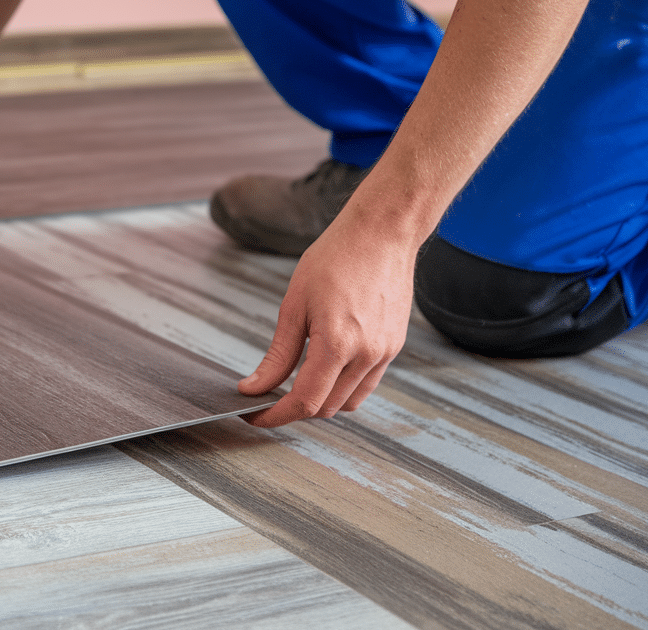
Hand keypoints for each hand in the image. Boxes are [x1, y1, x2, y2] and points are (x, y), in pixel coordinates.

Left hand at [238, 213, 417, 426]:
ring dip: (320, 400)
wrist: (382, 232)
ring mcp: (384, 353)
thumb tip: (255, 387)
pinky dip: (342, 387)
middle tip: (267, 394)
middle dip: (294, 408)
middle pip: (325, 407)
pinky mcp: (394, 346)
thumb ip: (278, 354)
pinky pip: (366, 384)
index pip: (304, 402)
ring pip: (348, 402)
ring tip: (295, 381)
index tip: (254, 415)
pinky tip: (325, 368)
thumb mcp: (294, 305)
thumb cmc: (335, 258)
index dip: (275, 416)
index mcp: (338, 344)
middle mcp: (366, 355)